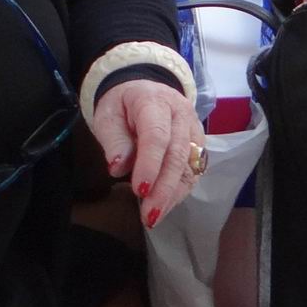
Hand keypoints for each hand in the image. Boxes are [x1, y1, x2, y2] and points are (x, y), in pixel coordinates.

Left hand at [86, 70, 207, 230]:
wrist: (145, 89)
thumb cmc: (122, 104)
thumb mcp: (108, 115)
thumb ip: (114, 140)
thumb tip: (118, 168)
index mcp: (155, 101)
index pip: (157, 135)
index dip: (150, 164)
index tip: (140, 191)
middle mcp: (181, 114)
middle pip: (178, 154)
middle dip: (164, 188)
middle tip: (148, 215)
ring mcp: (194, 128)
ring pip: (190, 166)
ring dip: (173, 195)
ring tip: (154, 217)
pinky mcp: (199, 144)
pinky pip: (194, 170)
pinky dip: (179, 191)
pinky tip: (165, 206)